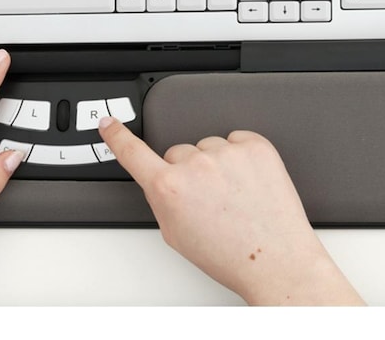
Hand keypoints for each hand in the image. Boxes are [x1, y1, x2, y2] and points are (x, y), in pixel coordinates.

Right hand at [98, 118, 363, 305]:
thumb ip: (162, 199)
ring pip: (209, 146)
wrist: (275, 260)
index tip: (108, 123)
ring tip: (234, 196)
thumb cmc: (229, 255)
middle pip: (178, 152)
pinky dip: (240, 156)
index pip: (133, 152)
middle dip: (187, 170)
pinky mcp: (256, 146)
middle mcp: (196, 166)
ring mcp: (228, 152)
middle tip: (208, 199)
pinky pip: (237, 139)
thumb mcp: (176, 235)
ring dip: (216, 164)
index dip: (117, 136)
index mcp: (169, 188)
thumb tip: (163, 180)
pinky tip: (248, 183)